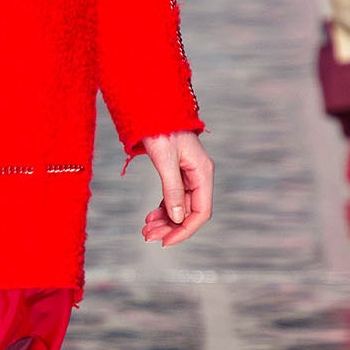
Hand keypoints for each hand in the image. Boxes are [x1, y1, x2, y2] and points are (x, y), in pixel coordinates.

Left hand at [140, 130, 212, 247]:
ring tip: (146, 230)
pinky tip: (150, 217)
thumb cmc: (161, 128)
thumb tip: (177, 217)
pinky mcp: (177, 173)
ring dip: (164, 220)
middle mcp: (199, 176)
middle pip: (189, 212)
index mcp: (203, 173)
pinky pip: (173, 197)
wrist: (154, 107)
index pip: (201, 211)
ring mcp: (189, 175)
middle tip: (148, 236)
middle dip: (170, 227)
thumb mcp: (165, 160)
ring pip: (180, 206)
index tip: (166, 241)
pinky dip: (162, 209)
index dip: (185, 230)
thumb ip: (172, 189)